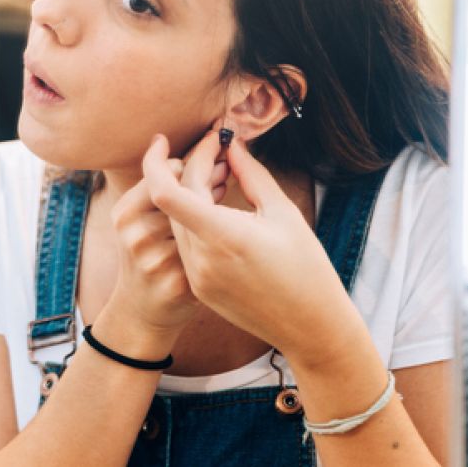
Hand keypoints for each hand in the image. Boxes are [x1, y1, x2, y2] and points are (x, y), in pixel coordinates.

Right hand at [101, 155, 228, 342]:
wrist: (142, 312)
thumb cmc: (147, 254)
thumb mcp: (134, 220)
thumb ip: (153, 186)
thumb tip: (167, 143)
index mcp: (125, 213)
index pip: (164, 173)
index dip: (193, 158)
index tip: (212, 145)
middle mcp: (137, 236)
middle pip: (184, 193)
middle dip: (210, 175)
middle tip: (227, 166)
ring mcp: (158, 261)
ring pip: (199, 220)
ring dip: (219, 201)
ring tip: (227, 189)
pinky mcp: (181, 285)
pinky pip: (211, 250)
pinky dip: (223, 232)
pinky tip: (229, 224)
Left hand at [143, 132, 360, 366]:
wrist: (311, 327)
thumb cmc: (307, 267)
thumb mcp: (284, 213)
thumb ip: (251, 174)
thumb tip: (232, 146)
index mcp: (223, 236)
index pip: (165, 192)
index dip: (156, 161)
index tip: (164, 139)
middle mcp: (201, 258)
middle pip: (172, 201)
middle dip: (189, 170)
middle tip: (219, 153)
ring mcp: (196, 276)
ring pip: (175, 221)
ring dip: (190, 195)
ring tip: (224, 179)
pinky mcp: (198, 288)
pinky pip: (185, 244)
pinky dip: (193, 221)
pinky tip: (217, 209)